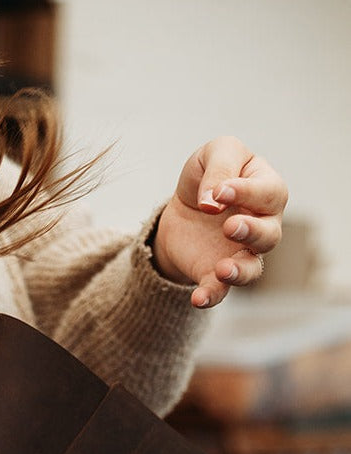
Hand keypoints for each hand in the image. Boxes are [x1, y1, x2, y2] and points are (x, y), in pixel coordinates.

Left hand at [152, 136, 287, 308]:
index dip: (245, 193)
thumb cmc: (210, 175)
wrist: (184, 207)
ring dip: (240, 272)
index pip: (267, 193)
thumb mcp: (214, 154)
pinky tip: (198, 299)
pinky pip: (219, 290)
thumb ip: (220, 167)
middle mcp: (262, 225)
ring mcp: (241, 252)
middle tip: (229, 227)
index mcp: (266, 190)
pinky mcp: (215, 272)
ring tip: (223, 270)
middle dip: (252, 232)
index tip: (218, 193)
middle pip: (269, 235)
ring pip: (252, 268)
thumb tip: (212, 202)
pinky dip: (211, 295)